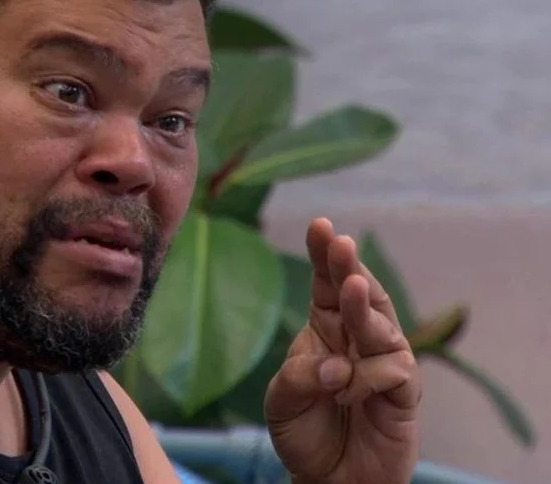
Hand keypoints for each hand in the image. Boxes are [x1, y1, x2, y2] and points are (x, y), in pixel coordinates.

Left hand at [264, 218, 420, 483]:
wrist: (325, 477)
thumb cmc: (302, 430)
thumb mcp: (281, 399)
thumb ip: (299, 377)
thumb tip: (336, 366)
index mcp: (324, 327)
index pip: (325, 284)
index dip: (324, 256)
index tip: (321, 226)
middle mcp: (356, 338)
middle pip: (360, 292)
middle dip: (350, 265)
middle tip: (340, 243)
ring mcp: (382, 361)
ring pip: (380, 323)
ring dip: (363, 308)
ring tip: (350, 290)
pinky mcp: (404, 392)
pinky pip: (392, 369)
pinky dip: (365, 378)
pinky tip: (345, 394)